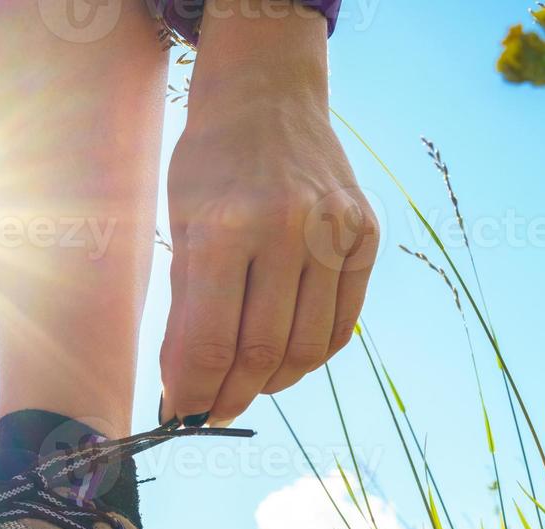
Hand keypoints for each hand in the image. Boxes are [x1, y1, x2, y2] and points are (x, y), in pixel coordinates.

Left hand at [160, 2, 377, 425]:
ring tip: (245, 388)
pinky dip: (312, 354)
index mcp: (223, 229)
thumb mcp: (179, 228)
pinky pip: (342, 322)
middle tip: (210, 414)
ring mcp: (333, 232)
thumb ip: (186, 307)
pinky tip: (283, 359)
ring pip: (306, 348)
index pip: (208, 343)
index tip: (180, 414)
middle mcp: (285, 230)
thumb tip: (186, 385)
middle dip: (230, 398)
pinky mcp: (365, 235)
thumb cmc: (208, 166)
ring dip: (271, 383)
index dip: (192, 392)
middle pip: (260, 353)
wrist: (266, 97)